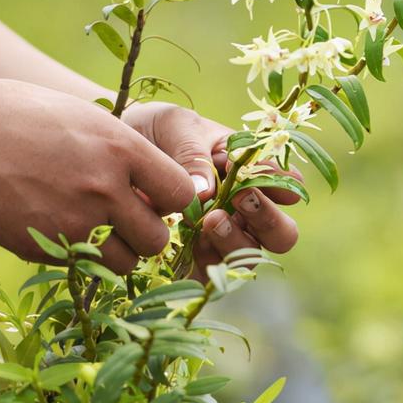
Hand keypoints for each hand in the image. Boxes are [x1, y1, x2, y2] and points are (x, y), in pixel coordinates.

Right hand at [0, 80, 195, 272]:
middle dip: (146, 234)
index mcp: (120, 147)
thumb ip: (119, 149)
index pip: (182, 193)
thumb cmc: (12, 114)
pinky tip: (58, 230)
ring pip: (126, 263)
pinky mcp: (44, 249)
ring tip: (93, 230)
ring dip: (116, 252)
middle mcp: (104, 188)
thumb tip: (148, 179)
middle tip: (123, 220)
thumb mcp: (78, 115)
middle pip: (158, 238)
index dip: (171, 200)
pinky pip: (83, 267)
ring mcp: (73, 223)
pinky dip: (80, 258)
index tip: (153, 197)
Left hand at [121, 102, 299, 276]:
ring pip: (248, 258)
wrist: (116, 148)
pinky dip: (204, 264)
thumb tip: (206, 193)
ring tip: (210, 220)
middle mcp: (244, 211)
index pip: (287, 187)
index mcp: (252, 173)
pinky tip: (188, 242)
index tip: (261, 176)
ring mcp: (221, 238)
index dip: (283, 187)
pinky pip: (211, 276)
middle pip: (282, 235)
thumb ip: (194, 155)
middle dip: (268, 221)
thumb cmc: (158, 132)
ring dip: (234, 242)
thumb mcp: (177, 127)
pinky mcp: (194, 260)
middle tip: (241, 199)